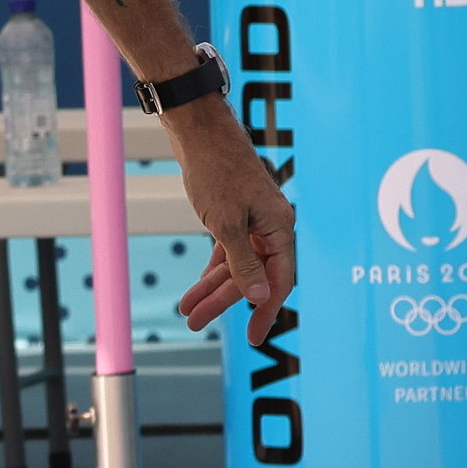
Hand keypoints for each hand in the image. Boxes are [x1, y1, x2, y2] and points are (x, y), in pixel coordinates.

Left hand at [164, 100, 298, 336]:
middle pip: (252, 275)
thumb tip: (257, 295)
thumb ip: (242, 261)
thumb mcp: (226, 222)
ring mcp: (253, 221)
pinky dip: (212, 268)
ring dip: (212, 287)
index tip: (253, 337)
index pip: (279, 279)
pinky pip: (227, 250)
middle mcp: (271, 226)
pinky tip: (197, 288)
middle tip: (196, 323)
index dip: (266, 309)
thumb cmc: (216, 170)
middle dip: (223, 301)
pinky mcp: (235, 216)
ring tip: (187, 309)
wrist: (199, 130)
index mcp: (279, 226)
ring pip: (236, 264)